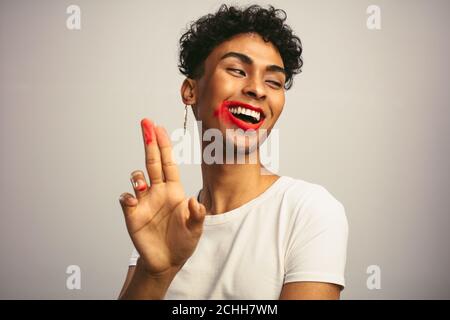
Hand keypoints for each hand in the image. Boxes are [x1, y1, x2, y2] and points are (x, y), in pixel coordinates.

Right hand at [119, 118, 205, 275]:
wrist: (167, 261)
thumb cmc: (183, 242)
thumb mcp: (195, 229)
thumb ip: (196, 215)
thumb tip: (194, 201)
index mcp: (174, 190)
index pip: (168, 163)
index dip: (163, 145)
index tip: (159, 127)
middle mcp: (158, 191)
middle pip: (152, 162)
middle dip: (149, 142)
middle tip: (145, 123)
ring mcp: (144, 201)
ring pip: (137, 177)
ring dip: (138, 175)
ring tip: (142, 182)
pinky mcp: (133, 213)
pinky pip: (126, 198)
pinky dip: (128, 196)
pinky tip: (134, 201)